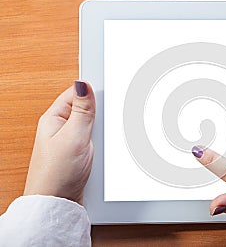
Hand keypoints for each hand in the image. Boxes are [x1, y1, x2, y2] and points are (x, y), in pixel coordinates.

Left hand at [24, 81, 94, 203]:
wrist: (58, 204)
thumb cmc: (56, 174)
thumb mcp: (73, 137)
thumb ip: (82, 111)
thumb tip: (83, 84)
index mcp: (54, 118)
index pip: (76, 93)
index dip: (93, 92)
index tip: (108, 95)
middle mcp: (62, 127)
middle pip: (87, 109)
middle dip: (100, 115)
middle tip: (104, 125)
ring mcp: (72, 140)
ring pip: (94, 126)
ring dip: (102, 131)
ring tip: (101, 142)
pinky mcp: (80, 152)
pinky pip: (95, 140)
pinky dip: (102, 143)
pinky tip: (103, 149)